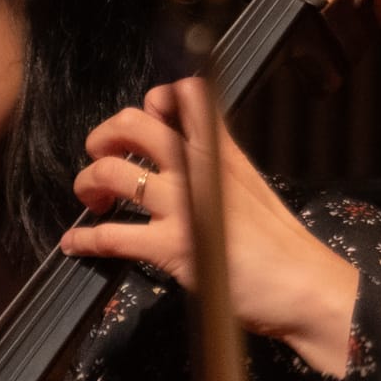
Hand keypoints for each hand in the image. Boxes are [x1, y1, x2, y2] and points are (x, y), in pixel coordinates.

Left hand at [63, 77, 361, 375]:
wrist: (305, 285)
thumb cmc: (284, 246)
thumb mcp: (253, 187)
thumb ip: (222, 164)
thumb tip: (194, 155)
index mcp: (221, 152)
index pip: (184, 96)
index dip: (153, 101)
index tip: (142, 119)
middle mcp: (199, 169)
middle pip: (133, 124)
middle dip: (103, 136)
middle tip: (100, 155)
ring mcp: (184, 205)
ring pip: (113, 173)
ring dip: (88, 183)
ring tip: (91, 199)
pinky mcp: (173, 246)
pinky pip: (112, 235)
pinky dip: (85, 239)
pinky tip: (75, 243)